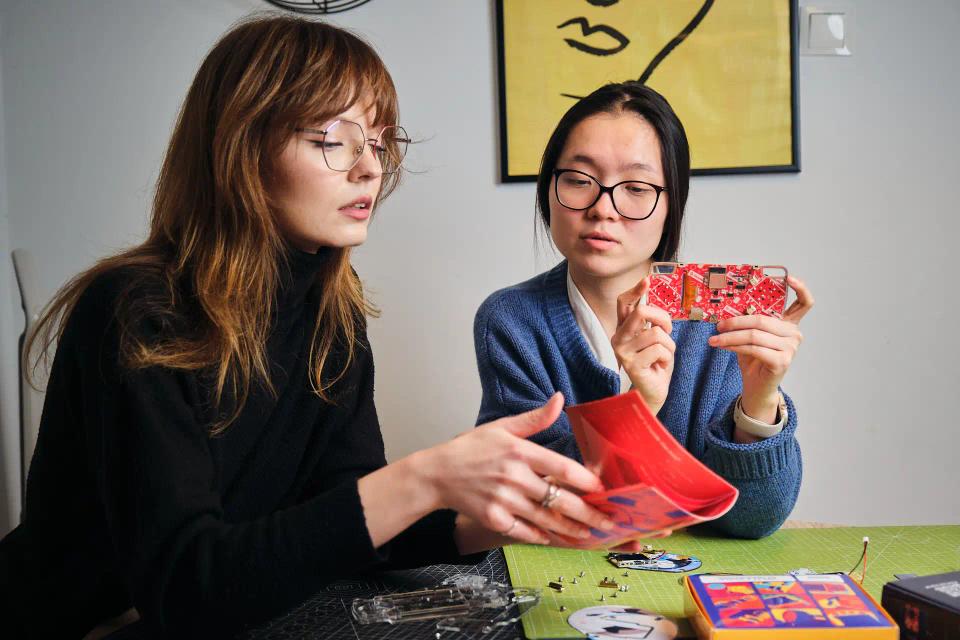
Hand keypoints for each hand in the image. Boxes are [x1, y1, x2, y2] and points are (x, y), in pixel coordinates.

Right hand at [418, 393, 615, 544]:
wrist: (437, 473)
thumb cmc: (470, 448)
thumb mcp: (502, 427)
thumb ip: (535, 418)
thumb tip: (559, 399)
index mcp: (519, 451)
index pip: (561, 467)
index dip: (585, 481)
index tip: (602, 490)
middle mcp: (513, 476)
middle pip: (559, 499)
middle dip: (587, 513)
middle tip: (607, 522)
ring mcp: (503, 499)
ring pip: (545, 519)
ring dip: (570, 529)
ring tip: (587, 534)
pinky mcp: (493, 518)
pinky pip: (524, 531)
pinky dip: (540, 535)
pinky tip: (552, 536)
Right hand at [611, 277, 674, 413]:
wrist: (652, 392)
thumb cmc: (655, 363)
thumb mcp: (654, 338)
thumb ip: (650, 322)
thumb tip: (649, 300)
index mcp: (623, 329)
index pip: (624, 303)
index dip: (635, 290)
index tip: (647, 280)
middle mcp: (618, 338)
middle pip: (641, 311)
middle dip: (663, 319)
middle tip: (668, 333)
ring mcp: (623, 352)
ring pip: (656, 333)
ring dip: (669, 345)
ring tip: (663, 357)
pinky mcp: (632, 365)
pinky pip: (659, 350)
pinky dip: (667, 358)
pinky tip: (660, 366)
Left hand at [708, 276, 814, 419]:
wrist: (757, 387)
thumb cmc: (753, 359)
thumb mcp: (750, 336)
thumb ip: (747, 321)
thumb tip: (727, 307)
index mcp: (789, 324)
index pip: (804, 303)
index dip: (800, 288)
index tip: (790, 277)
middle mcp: (794, 334)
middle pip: (762, 319)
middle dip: (735, 322)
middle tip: (718, 325)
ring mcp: (791, 348)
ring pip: (754, 335)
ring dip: (729, 336)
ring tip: (714, 339)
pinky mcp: (782, 361)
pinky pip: (753, 348)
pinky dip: (734, 346)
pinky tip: (723, 346)